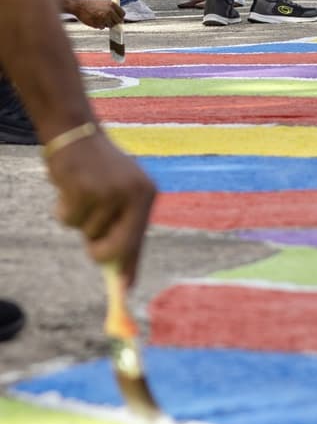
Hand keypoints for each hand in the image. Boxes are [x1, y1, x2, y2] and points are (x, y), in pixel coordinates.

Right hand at [46, 132, 156, 285]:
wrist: (76, 133)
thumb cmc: (99, 170)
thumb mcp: (120, 195)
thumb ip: (124, 229)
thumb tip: (124, 276)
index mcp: (147, 194)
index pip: (139, 239)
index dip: (131, 266)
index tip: (124, 290)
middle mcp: (133, 193)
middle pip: (116, 247)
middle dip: (100, 254)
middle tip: (92, 248)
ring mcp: (108, 191)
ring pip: (87, 232)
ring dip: (79, 220)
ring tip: (81, 194)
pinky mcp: (82, 188)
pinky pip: (68, 219)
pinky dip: (63, 209)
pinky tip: (68, 188)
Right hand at [66, 0, 124, 28]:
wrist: (79, 5)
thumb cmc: (90, 3)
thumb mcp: (103, 2)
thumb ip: (111, 8)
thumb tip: (119, 17)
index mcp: (112, 4)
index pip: (122, 14)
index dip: (120, 17)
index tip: (117, 19)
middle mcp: (109, 11)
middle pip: (118, 21)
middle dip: (114, 22)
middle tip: (106, 20)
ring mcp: (104, 18)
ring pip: (110, 25)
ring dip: (105, 24)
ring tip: (98, 18)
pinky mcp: (98, 23)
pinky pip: (102, 27)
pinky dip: (99, 25)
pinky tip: (93, 20)